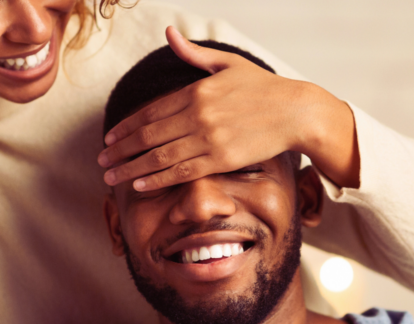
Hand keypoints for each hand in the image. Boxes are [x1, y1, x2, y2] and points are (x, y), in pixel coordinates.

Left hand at [98, 27, 359, 190]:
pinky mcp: (222, 159)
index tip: (109, 139)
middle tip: (101, 161)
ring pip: (160, 156)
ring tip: (111, 176)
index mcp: (196, 91)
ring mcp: (209, 138)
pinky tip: (140, 185)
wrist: (296, 111)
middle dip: (121, 150)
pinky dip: (158, 179)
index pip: (151, 112)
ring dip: (132, 168)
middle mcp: (198, 115)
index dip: (127, 127)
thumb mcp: (228, 64)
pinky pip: (183, 171)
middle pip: (149, 136)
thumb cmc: (264, 89)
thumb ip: (194, 55)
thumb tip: (169, 33)